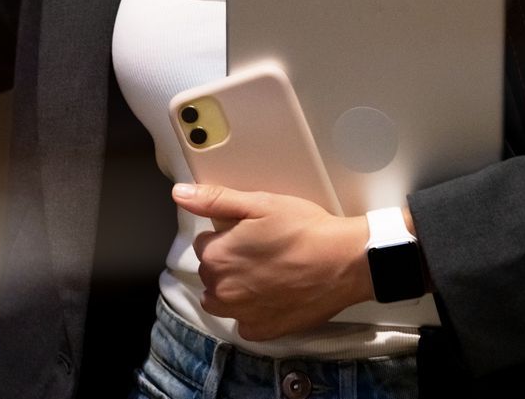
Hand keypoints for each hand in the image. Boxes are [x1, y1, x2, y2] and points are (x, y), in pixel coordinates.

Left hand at [172, 182, 371, 340]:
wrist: (345, 262)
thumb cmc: (304, 229)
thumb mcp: (258, 203)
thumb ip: (213, 200)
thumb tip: (179, 193)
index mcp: (217, 256)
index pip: (204, 245)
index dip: (226, 237)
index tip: (249, 234)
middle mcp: (223, 290)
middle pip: (211, 273)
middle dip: (228, 262)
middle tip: (262, 252)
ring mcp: (242, 314)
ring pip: (221, 300)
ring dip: (233, 289)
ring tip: (263, 275)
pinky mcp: (263, 331)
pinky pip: (244, 323)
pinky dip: (252, 313)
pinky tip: (272, 296)